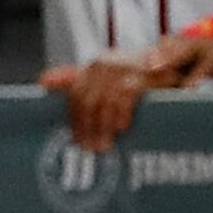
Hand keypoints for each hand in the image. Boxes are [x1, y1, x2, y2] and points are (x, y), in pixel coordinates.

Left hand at [42, 55, 157, 152]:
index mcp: (94, 67)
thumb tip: (43, 80)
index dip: (74, 118)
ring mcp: (123, 68)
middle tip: (89, 149)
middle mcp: (105, 64)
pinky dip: (121, 114)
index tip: (74, 139)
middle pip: (87, 99)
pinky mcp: (142, 75)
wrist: (170, 63)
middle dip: (87, 127)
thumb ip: (75, 78)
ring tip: (105, 145)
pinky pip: (125, 97)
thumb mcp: (105, 77)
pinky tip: (122, 127)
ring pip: (104, 101)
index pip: (75, 93)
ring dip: (103, 126)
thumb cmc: (134, 75)